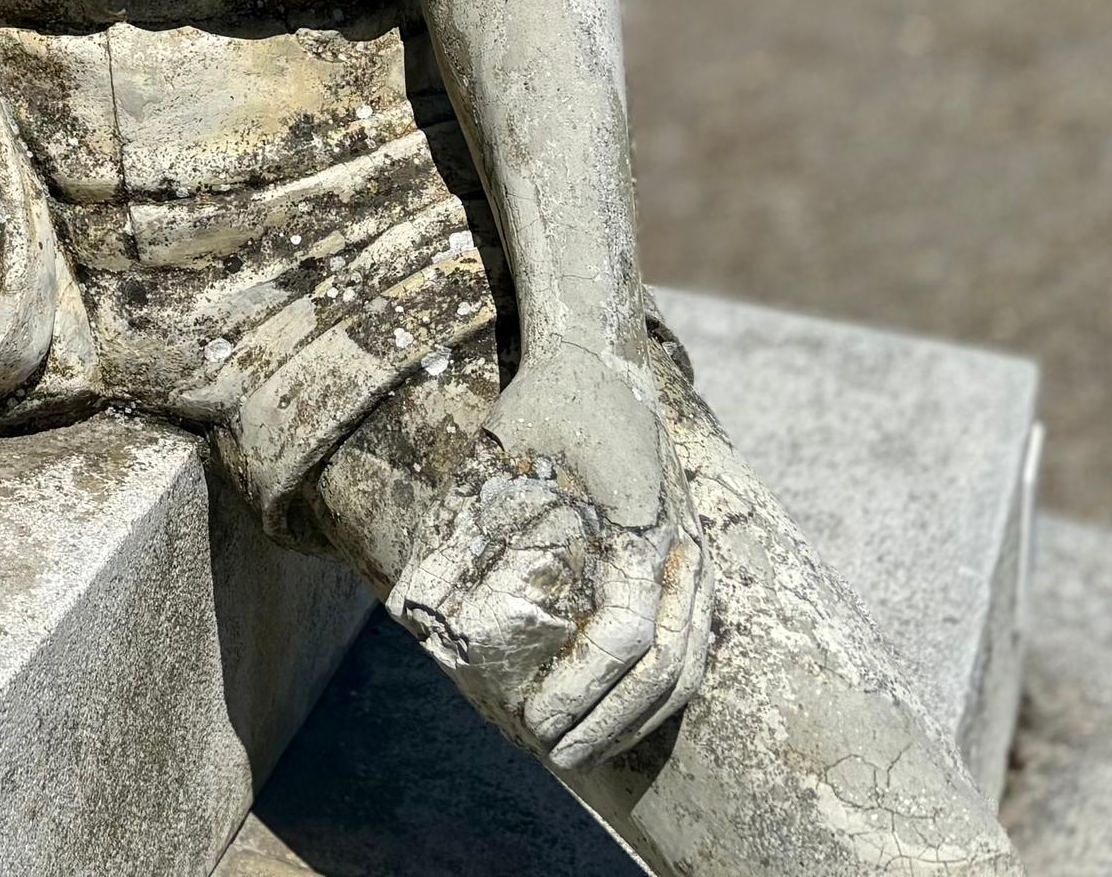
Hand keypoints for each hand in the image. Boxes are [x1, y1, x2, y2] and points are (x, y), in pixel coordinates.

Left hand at [391, 337, 711, 771]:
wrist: (598, 356)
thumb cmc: (538, 410)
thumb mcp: (494, 463)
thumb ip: (466, 532)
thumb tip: (416, 608)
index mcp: (636, 528)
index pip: (622, 637)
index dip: (582, 691)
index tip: (538, 722)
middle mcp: (679, 547)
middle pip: (663, 666)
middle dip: (610, 722)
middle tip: (557, 754)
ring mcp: (695, 552)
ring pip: (689, 661)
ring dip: (641, 715)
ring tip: (591, 746)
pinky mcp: (694, 554)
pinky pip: (695, 637)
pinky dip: (663, 682)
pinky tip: (626, 707)